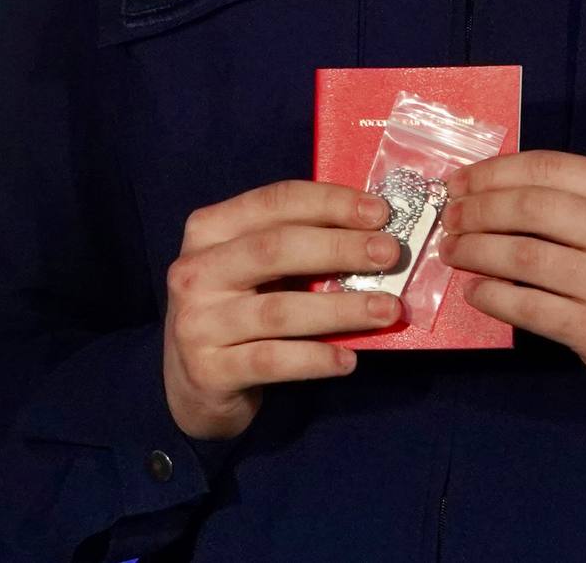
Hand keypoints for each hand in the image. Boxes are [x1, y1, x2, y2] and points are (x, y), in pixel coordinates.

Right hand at [161, 179, 402, 440]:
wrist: (195, 382)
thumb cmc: (240, 308)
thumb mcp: (255, 268)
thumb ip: (298, 244)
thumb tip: (373, 231)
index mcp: (210, 230)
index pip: (275, 202)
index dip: (330, 203)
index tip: (380, 212)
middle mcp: (195, 271)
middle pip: (275, 249)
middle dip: (340, 248)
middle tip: (390, 254)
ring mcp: (197, 323)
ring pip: (278, 311)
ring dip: (341, 309)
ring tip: (387, 310)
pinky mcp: (209, 370)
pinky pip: (271, 361)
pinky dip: (315, 358)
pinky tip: (348, 359)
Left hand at [440, 150, 585, 399]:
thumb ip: (582, 198)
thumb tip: (494, 187)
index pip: (549, 168)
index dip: (494, 172)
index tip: (460, 182)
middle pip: (530, 208)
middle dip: (476, 210)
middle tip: (450, 218)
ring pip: (522, 257)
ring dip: (474, 251)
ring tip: (452, 251)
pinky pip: (527, 307)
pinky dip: (490, 296)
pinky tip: (475, 291)